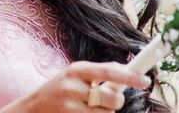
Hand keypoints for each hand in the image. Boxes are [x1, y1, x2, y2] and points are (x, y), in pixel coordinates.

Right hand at [0, 61, 150, 112]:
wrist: (33, 108)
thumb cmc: (59, 89)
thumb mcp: (75, 76)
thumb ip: (98, 75)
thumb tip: (128, 73)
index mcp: (76, 69)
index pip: (108, 72)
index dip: (129, 77)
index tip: (146, 81)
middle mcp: (72, 86)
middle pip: (111, 99)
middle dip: (116, 102)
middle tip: (109, 101)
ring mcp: (70, 106)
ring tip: (89, 108)